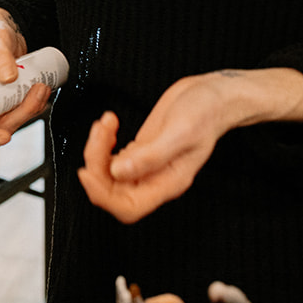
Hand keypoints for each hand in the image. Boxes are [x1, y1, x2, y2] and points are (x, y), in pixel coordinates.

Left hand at [78, 68, 302, 223]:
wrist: (214, 94)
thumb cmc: (207, 112)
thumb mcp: (180, 131)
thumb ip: (150, 155)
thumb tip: (118, 171)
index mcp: (168, 183)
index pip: (128, 208)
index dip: (103, 196)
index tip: (88, 172)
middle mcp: (155, 178)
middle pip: (112, 190)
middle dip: (97, 164)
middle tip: (101, 134)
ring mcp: (146, 165)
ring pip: (108, 172)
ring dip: (98, 149)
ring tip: (107, 123)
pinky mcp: (141, 150)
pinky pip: (112, 156)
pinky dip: (103, 141)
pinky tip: (109, 123)